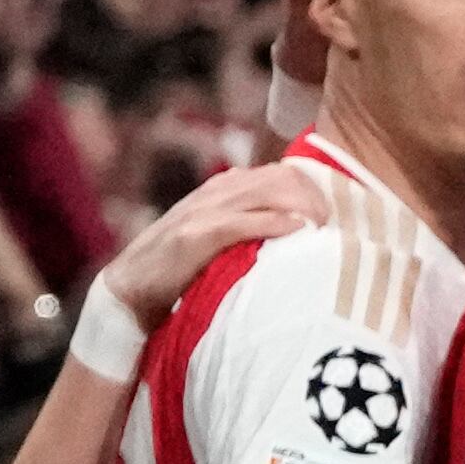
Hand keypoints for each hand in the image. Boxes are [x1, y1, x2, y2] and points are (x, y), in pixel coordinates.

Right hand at [103, 161, 327, 321]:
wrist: (130, 290)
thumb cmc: (183, 270)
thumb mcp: (223, 239)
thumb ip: (252, 225)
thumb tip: (301, 229)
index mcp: (226, 187)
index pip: (284, 173)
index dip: (315, 191)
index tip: (333, 219)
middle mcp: (217, 190)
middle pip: (282, 178)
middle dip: (315, 199)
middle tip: (334, 228)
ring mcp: (204, 209)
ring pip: (267, 192)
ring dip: (302, 208)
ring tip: (322, 231)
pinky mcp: (194, 235)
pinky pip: (242, 221)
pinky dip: (273, 223)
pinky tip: (297, 232)